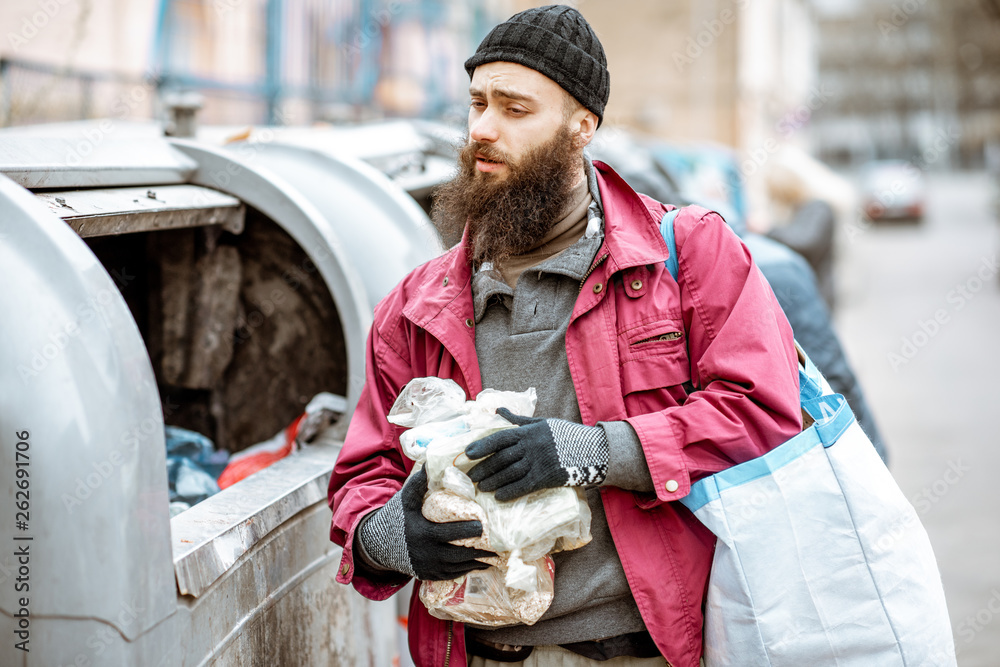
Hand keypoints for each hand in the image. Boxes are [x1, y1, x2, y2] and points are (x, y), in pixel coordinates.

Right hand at [357, 467, 494, 580]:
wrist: (379, 544)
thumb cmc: (396, 518)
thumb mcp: (405, 500)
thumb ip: (418, 483)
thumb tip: (431, 461)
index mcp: (423, 534)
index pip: (450, 534)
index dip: (468, 531)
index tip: (484, 525)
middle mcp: (427, 554)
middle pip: (459, 554)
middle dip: (480, 551)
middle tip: (498, 544)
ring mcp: (429, 567)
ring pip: (458, 567)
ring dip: (478, 562)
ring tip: (496, 556)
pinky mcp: (429, 575)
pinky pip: (452, 575)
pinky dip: (468, 569)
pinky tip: (481, 563)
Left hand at [465, 408, 608, 501]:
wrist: (592, 449)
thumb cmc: (565, 435)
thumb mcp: (542, 422)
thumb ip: (518, 419)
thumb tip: (498, 410)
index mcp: (529, 432)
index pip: (500, 438)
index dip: (483, 446)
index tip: (468, 453)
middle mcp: (531, 446)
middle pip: (501, 458)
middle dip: (484, 468)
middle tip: (471, 476)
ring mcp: (538, 462)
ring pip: (510, 473)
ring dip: (493, 481)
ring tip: (481, 488)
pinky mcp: (546, 478)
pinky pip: (524, 486)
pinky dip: (510, 492)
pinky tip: (499, 497)